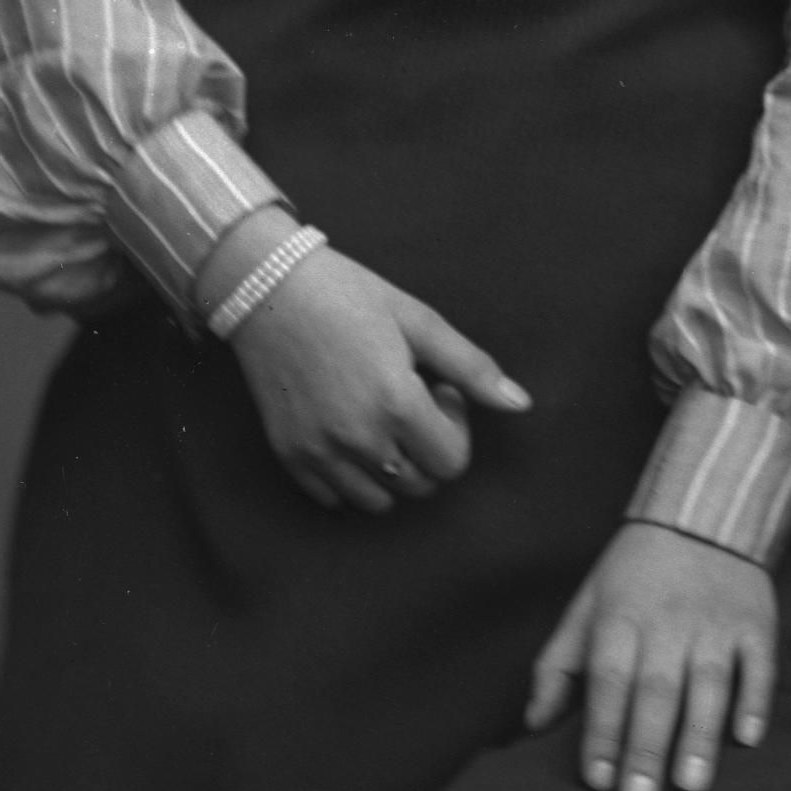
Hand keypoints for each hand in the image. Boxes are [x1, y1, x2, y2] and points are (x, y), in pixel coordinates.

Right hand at [226, 244, 528, 511]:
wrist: (270, 289)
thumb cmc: (351, 296)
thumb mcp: (419, 321)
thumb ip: (472, 368)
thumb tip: (521, 404)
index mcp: (397, 405)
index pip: (452, 463)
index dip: (456, 428)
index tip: (437, 390)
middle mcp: (358, 439)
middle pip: (420, 485)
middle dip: (428, 448)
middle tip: (411, 398)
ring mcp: (319, 453)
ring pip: (378, 500)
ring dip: (392, 468)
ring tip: (380, 416)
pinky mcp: (289, 456)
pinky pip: (334, 499)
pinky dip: (351, 477)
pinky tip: (348, 429)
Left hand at [528, 520, 775, 790]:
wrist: (703, 511)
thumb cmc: (634, 572)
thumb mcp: (586, 604)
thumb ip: (558, 665)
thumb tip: (534, 724)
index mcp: (621, 618)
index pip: (609, 681)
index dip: (603, 731)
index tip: (598, 780)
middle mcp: (668, 621)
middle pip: (657, 689)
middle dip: (647, 747)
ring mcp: (716, 621)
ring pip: (708, 682)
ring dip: (699, 734)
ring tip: (691, 784)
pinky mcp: (755, 621)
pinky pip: (757, 663)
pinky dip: (754, 700)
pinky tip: (747, 738)